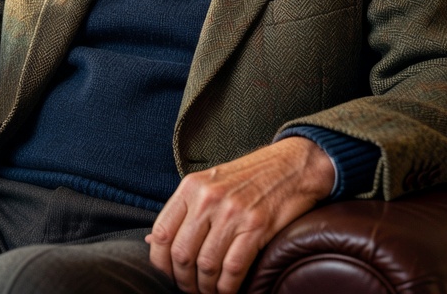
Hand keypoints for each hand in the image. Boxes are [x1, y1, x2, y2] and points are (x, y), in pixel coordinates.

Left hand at [146, 137, 334, 293]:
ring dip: (206, 287)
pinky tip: (227, 289)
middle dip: (183, 280)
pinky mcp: (256, 227)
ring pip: (206, 265)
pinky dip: (227, 287)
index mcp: (191, 187)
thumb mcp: (209, 184)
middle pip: (182, 253)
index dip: (161, 262)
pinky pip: (233, 268)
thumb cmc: (250, 177)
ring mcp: (232, 212)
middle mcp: (208, 199)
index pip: (161, 233)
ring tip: (208, 291)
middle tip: (190, 288)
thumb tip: (154, 242)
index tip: (168, 274)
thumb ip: (184, 211)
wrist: (292, 166)